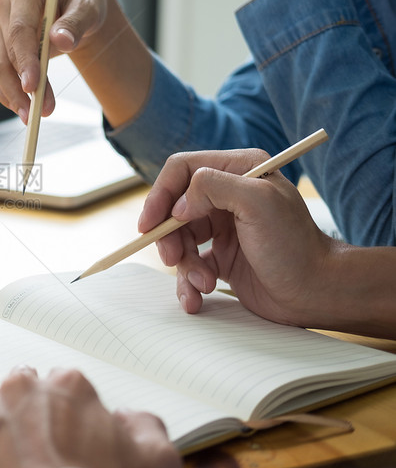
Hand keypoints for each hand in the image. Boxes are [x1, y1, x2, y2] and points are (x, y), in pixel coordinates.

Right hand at [0, 0, 150, 126]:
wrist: (75, 8)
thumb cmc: (82, 3)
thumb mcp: (89, 8)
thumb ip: (76, 22)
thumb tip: (61, 40)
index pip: (19, 30)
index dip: (24, 60)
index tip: (32, 86)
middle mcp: (5, 7)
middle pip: (5, 55)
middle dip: (22, 87)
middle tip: (41, 111)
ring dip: (13, 96)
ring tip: (33, 116)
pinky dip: (8, 95)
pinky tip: (25, 108)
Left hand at [0, 366, 180, 467]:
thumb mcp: (155, 463)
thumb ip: (144, 428)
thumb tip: (129, 419)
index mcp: (68, 388)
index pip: (61, 384)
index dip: (63, 411)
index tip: (62, 431)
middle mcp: (20, 389)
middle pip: (15, 385)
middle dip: (19, 405)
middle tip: (24, 436)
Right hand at [138, 148, 334, 325]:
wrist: (318, 293)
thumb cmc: (294, 246)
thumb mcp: (258, 202)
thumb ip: (213, 187)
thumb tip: (178, 206)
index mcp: (238, 170)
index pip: (182, 170)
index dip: (160, 195)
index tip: (150, 224)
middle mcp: (228, 194)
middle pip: (174, 208)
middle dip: (169, 236)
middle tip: (172, 259)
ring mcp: (223, 227)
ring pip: (179, 240)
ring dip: (184, 266)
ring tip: (202, 284)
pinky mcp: (222, 257)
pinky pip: (189, 266)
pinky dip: (187, 283)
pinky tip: (197, 298)